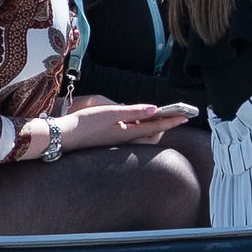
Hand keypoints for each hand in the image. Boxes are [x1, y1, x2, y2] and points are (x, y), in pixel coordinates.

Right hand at [60, 100, 188, 152]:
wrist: (65, 136)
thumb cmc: (87, 123)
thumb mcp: (112, 112)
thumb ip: (134, 111)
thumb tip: (155, 109)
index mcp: (129, 133)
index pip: (156, 127)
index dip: (171, 121)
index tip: (185, 117)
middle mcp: (126, 140)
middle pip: (152, 135)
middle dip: (164, 125)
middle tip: (174, 115)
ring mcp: (119, 142)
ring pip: (142, 136)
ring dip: (152, 126)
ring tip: (159, 115)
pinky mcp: (111, 141)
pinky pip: (132, 136)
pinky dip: (140, 128)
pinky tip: (137, 121)